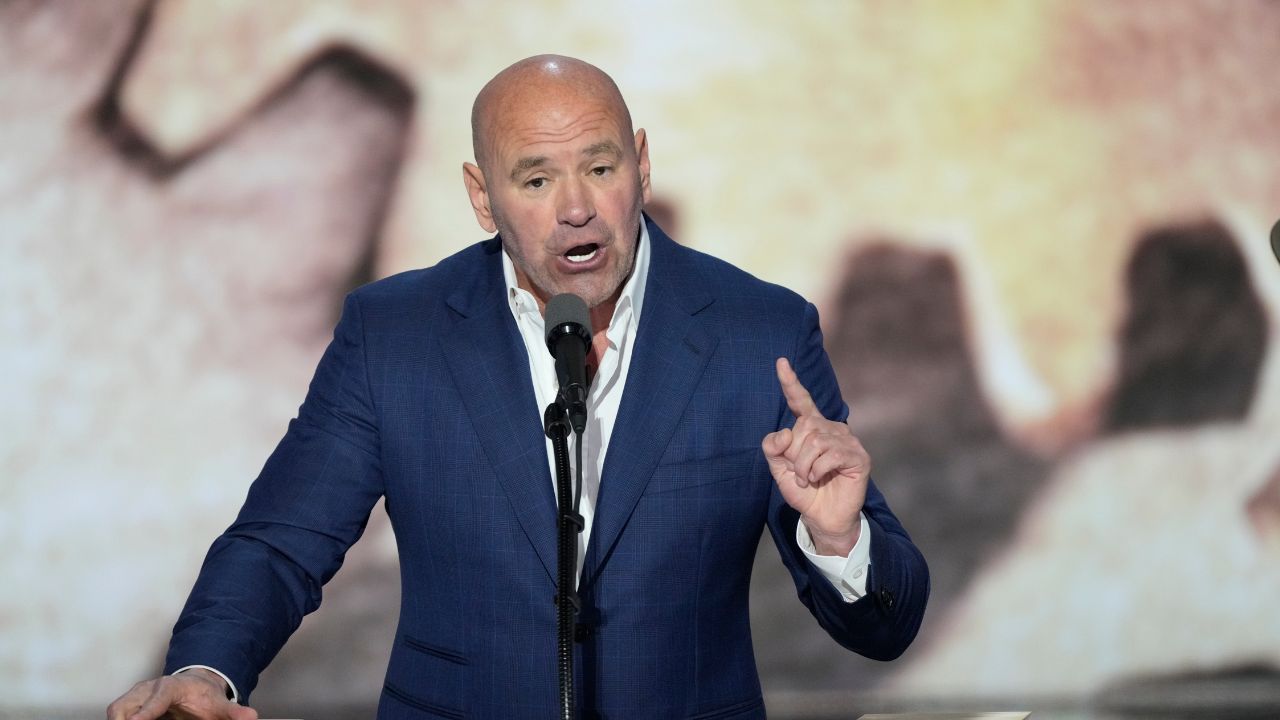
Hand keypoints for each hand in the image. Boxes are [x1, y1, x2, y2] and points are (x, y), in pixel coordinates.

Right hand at [106, 670, 256, 719]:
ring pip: (118, 711)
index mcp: (171, 687)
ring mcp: (135, 696)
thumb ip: (233, 712)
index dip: (146, 711)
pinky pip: (118, 715)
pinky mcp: (128, 705)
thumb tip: (251, 717)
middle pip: (126, 706)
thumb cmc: (203, 696)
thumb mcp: (220, 705)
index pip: (157, 698)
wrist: (196, 686)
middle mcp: (148, 688)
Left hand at [763, 357, 870, 555]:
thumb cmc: (804, 491)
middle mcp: (831, 428)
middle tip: (800, 474)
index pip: (801, 401)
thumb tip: (783, 433)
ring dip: (804, 466)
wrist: (822, 516)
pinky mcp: (858, 456)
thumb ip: (773, 449)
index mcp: (812, 427)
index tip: (781, 362)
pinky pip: (830, 454)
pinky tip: (820, 479)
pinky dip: (818, 470)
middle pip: (802, 428)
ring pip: (815, 441)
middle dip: (794, 455)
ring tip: (808, 480)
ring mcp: (847, 440)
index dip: (791, 382)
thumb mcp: (779, 470)